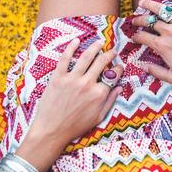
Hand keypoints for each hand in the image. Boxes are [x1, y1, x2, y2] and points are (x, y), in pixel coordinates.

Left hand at [16, 38, 122, 171]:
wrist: (51, 131)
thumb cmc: (75, 127)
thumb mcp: (98, 117)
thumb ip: (110, 101)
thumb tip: (119, 88)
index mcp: (99, 94)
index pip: (113, 75)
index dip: (119, 69)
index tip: (119, 66)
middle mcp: (87, 83)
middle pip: (102, 62)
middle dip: (110, 54)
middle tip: (112, 51)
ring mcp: (72, 79)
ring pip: (86, 56)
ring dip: (95, 47)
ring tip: (99, 42)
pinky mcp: (58, 77)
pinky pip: (65, 58)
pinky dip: (71, 48)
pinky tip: (76, 41)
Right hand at [132, 0, 171, 90]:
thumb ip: (157, 72)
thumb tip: (144, 66)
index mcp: (163, 46)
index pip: (144, 37)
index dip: (136, 36)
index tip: (134, 37)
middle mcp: (169, 32)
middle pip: (150, 22)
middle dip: (139, 20)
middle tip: (134, 20)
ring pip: (161, 10)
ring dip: (150, 6)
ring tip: (142, 3)